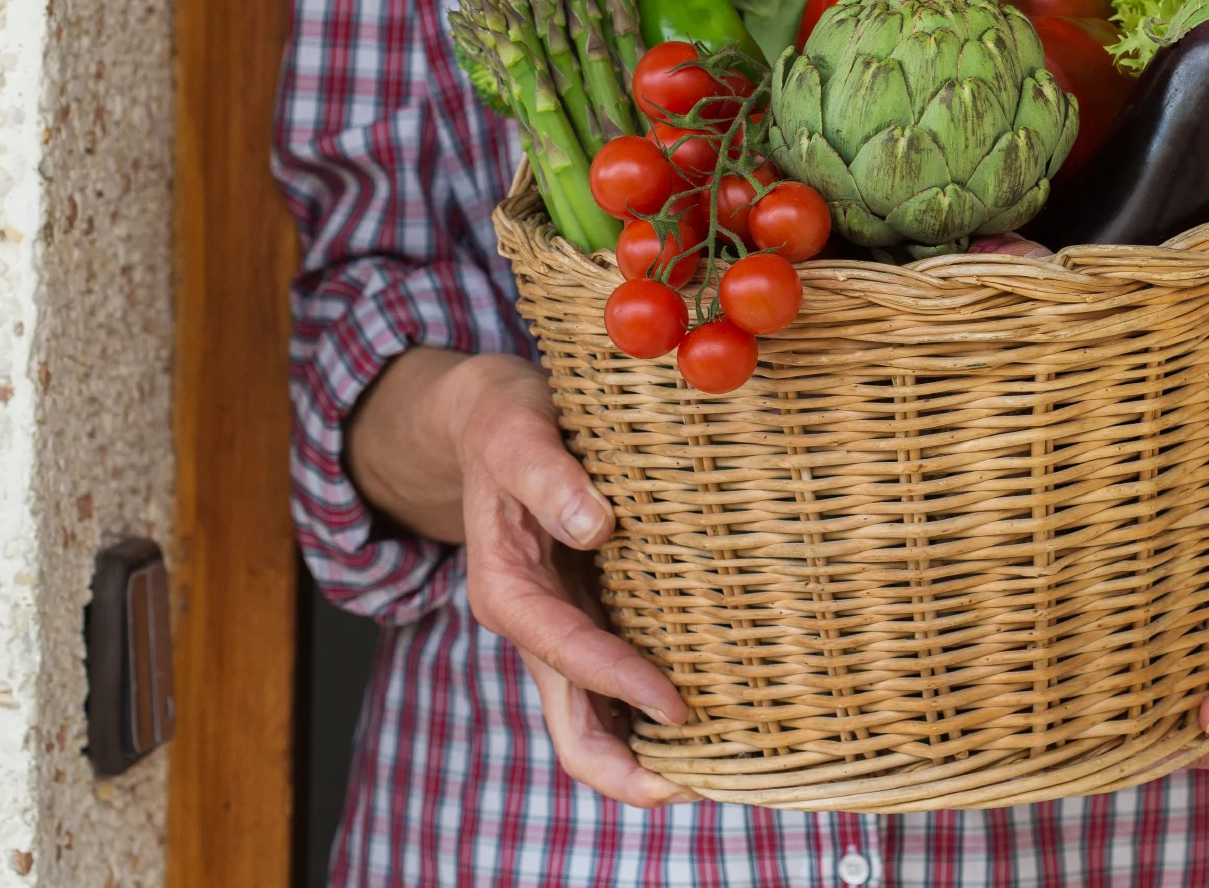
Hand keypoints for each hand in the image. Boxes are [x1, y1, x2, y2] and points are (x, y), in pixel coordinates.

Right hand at [348, 349, 697, 806]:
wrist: (488, 421)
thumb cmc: (506, 423)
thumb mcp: (519, 433)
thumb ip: (551, 477)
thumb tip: (598, 525)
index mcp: (508, 590)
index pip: (568, 655)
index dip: (621, 684)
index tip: (679, 708)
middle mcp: (535, 626)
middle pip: (573, 728)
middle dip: (629, 773)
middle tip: (701, 788)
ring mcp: (564, 630)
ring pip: (598, 721)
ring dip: (647, 756)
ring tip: (720, 772)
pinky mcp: (591, 618)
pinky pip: (618, 686)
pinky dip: (652, 715)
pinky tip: (712, 721)